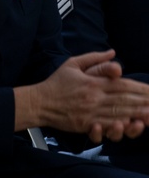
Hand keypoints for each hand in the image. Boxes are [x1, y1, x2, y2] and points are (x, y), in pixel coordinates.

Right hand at [15, 50, 148, 141]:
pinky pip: (107, 125)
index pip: (121, 85)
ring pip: (119, 113)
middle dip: (142, 101)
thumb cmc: (55, 83)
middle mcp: (94, 97)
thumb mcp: (72, 63)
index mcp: (92, 82)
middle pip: (124, 99)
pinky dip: (121, 125)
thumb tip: (112, 52)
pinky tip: (131, 124)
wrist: (39, 102)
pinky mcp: (86, 123)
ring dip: (137, 114)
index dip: (139, 88)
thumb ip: (94, 58)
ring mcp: (91, 112)